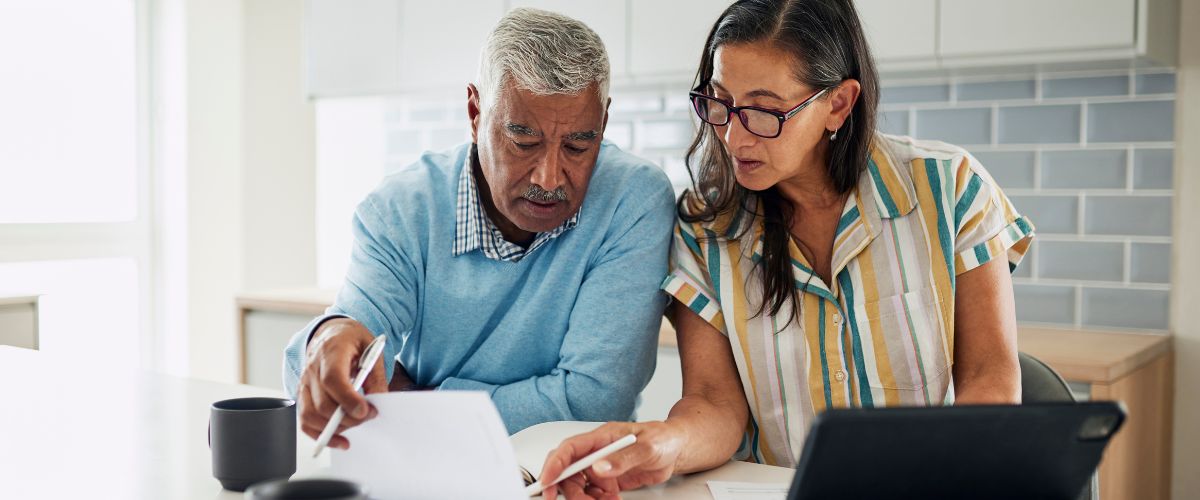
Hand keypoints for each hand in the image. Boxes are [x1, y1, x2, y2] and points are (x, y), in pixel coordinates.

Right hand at [297, 318, 387, 449]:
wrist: (333, 333)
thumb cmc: (352, 341)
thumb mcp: (372, 350)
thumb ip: (375, 376)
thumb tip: (378, 402)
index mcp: (331, 351)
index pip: (332, 379)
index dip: (348, 399)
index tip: (365, 411)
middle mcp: (312, 368)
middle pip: (322, 402)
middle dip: (347, 417)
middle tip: (369, 416)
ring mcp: (304, 382)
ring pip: (310, 414)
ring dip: (334, 428)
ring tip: (356, 427)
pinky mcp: (303, 395)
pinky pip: (305, 420)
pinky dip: (320, 435)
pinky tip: (338, 439)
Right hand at [538, 421, 685, 499]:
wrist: (676, 449)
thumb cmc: (662, 439)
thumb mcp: (648, 447)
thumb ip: (623, 458)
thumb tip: (598, 467)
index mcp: (601, 437)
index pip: (569, 449)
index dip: (554, 464)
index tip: (547, 481)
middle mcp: (596, 451)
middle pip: (569, 472)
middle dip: (568, 490)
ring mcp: (601, 466)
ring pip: (579, 486)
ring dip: (586, 498)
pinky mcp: (607, 480)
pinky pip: (593, 494)